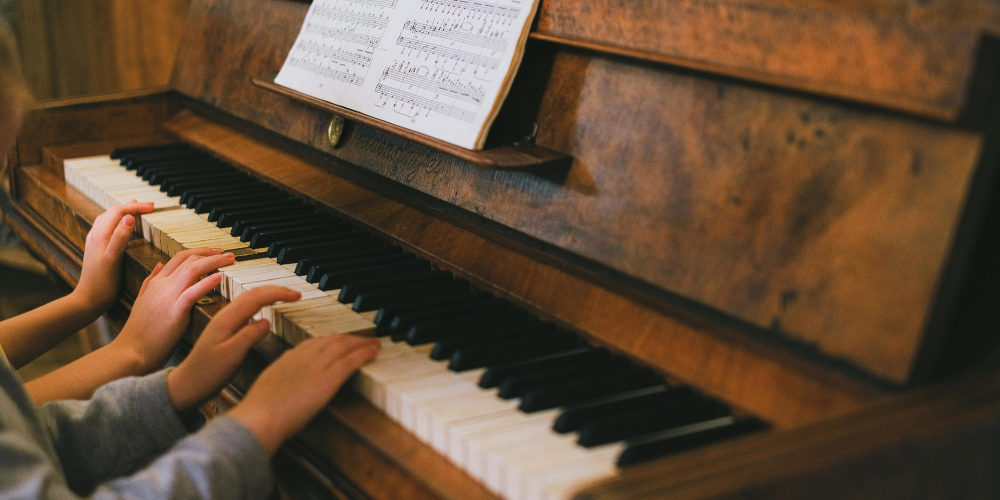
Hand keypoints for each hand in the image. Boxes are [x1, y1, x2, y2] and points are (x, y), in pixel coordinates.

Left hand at [74, 201, 153, 312]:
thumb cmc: (102, 283)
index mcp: (100, 235)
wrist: (88, 300)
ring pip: (108, 218)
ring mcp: (95, 241)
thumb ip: (120, 237)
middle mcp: (95, 235)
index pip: (119, 211)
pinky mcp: (96, 248)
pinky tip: (122, 226)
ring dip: (123, 211)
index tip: (152, 208)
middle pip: (113, 212)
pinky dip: (117, 221)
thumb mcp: (113, 260)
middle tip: (149, 206)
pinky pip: (106, 227)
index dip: (136, 207)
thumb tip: (129, 217)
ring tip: (136, 209)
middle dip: (131, 206)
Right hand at [114, 248, 234, 372]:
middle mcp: (162, 285)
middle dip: (211, 254)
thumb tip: (158, 264)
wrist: (131, 351)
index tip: (215, 252)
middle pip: (189, 259)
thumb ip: (151, 280)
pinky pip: (192, 293)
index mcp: (156, 282)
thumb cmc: (139, 331)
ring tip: (229, 260)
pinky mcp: (175, 312)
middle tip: (229, 255)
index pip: (180, 257)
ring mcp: (168, 297)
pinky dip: (206, 283)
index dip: (200, 251)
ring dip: (213, 262)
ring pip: (192, 269)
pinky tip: (219, 278)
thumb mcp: (142, 300)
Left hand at [167, 286, 301, 413]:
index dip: (278, 293)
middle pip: (252, 293)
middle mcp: (225, 316)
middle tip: (296, 293)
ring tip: (285, 297)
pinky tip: (265, 309)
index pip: (256, 297)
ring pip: (249, 298)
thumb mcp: (231, 356)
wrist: (188, 383)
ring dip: (268, 294)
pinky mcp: (225, 328)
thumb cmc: (207, 373)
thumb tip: (267, 321)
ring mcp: (224, 321)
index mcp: (227, 319)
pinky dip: (260, 303)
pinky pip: (245, 308)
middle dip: (276, 290)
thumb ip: (249, 336)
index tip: (296, 295)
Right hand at [228, 331, 378, 454]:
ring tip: (373, 343)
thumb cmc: (259, 412)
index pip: (314, 343)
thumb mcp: (268, 388)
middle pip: (332, 340)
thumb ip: (281, 382)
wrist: (260, 418)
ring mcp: (317, 366)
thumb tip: (286, 388)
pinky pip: (351, 360)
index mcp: (288, 358)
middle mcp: (304, 356)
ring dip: (361, 342)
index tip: (339, 341)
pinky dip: (365, 352)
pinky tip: (375, 350)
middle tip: (362, 339)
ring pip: (344, 346)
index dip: (330, 341)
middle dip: (349, 338)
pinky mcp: (328, 378)